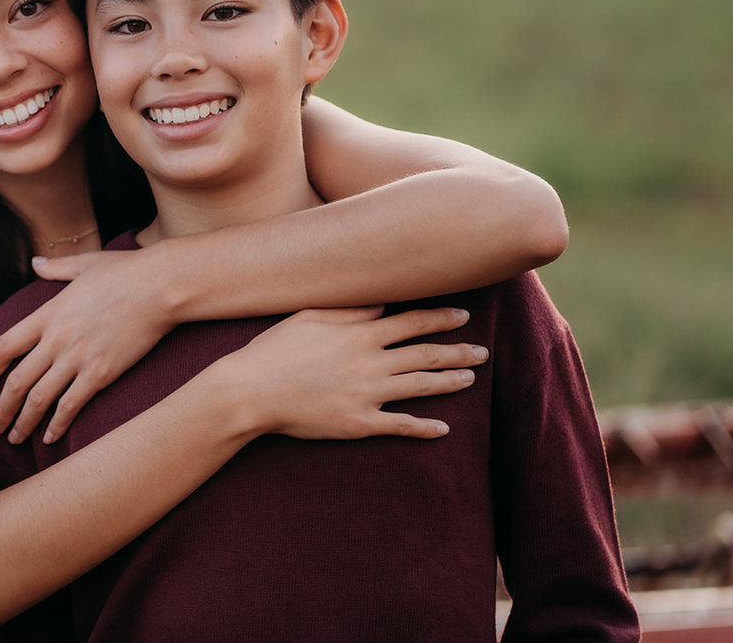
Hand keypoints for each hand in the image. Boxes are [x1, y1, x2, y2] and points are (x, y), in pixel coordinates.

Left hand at [0, 249, 173, 445]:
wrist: (160, 286)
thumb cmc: (126, 271)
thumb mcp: (85, 263)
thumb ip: (56, 268)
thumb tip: (36, 263)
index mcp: (48, 313)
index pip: (4, 346)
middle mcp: (56, 338)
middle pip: (16, 381)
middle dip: (1, 409)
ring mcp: (77, 357)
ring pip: (39, 398)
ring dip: (23, 422)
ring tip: (14, 438)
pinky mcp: (101, 373)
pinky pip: (70, 405)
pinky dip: (57, 424)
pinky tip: (50, 437)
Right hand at [221, 306, 487, 440]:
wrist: (250, 391)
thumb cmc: (274, 350)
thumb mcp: (309, 317)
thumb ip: (349, 309)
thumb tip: (381, 302)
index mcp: (359, 334)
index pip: (411, 322)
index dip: (440, 318)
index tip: (462, 315)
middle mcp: (370, 363)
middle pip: (424, 355)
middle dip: (456, 352)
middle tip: (482, 352)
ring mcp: (367, 395)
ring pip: (419, 387)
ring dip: (448, 382)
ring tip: (470, 379)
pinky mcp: (358, 424)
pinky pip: (399, 426)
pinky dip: (423, 428)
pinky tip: (443, 429)